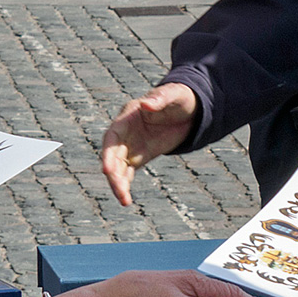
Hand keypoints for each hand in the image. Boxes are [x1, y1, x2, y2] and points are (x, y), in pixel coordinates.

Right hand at [100, 83, 198, 203]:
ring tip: (124, 201)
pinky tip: (125, 199)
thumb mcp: (172, 95)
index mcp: (128, 116)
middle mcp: (125, 132)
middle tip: (119, 191)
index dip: (108, 153)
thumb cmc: (178, 96)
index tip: (107, 169)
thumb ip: (159, 98)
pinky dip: (125, 184)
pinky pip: (128, 172)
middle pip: (113, 155)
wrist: (190, 108)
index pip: (113, 136)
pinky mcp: (141, 156)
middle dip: (114, 173)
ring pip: (119, 167)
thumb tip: (145, 103)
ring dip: (118, 183)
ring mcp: (131, 145)